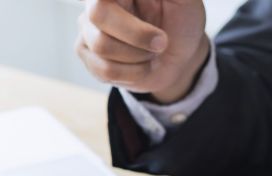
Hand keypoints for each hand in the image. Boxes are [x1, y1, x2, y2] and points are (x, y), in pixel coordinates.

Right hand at [77, 0, 208, 102]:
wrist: (180, 55)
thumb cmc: (183, 22)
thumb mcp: (185, 1)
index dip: (125, 22)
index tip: (146, 28)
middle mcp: (97, 2)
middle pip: (99, 14)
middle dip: (137, 35)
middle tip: (161, 41)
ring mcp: (88, 26)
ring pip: (102, 46)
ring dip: (138, 56)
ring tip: (150, 52)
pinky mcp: (86, 53)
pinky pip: (105, 69)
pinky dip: (133, 73)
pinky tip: (141, 65)